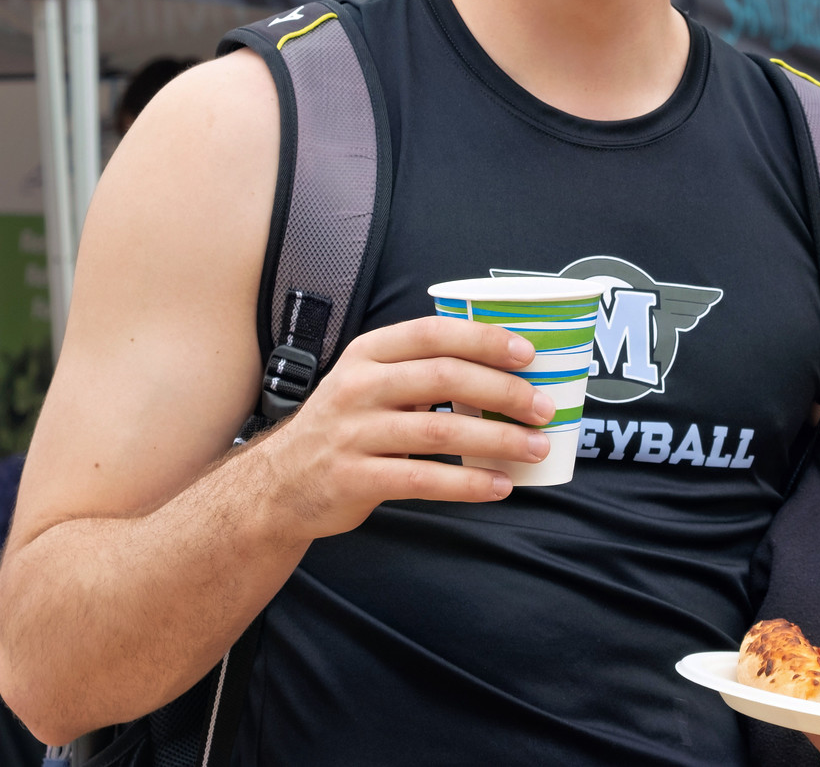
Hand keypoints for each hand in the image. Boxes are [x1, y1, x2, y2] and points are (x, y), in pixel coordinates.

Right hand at [250, 315, 556, 539]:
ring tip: (535, 447)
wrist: (276, 485)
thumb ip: (420, 371)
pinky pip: (422, 480)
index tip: (528, 354)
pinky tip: (499, 486)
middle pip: (444, 378)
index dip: (484, 340)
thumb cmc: (343, 427)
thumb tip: (503, 370)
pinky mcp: (354, 479)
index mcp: (368, 354)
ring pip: (439, 432)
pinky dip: (467, 483)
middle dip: (503, 391)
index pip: (433, 334)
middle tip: (543, 408)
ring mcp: (353, 434)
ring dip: (497, 441)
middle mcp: (358, 388)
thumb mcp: (368, 383)